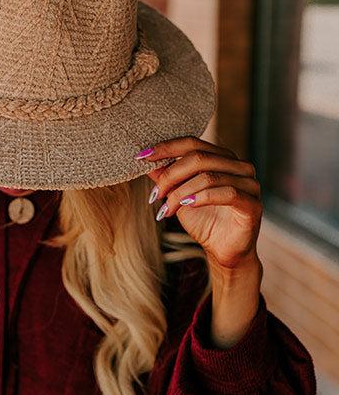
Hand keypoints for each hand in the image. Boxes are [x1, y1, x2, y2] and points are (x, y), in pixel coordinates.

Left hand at [134, 136, 262, 270]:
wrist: (222, 251)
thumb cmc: (204, 221)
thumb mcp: (179, 196)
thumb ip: (167, 177)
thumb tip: (147, 160)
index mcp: (222, 158)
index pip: (192, 143)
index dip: (166, 148)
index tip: (141, 157)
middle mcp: (239, 166)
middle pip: (199, 158)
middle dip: (170, 175)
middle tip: (155, 194)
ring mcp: (249, 183)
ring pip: (209, 176)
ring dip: (181, 193)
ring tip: (166, 209)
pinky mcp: (253, 204)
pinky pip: (227, 193)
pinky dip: (202, 198)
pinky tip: (187, 206)